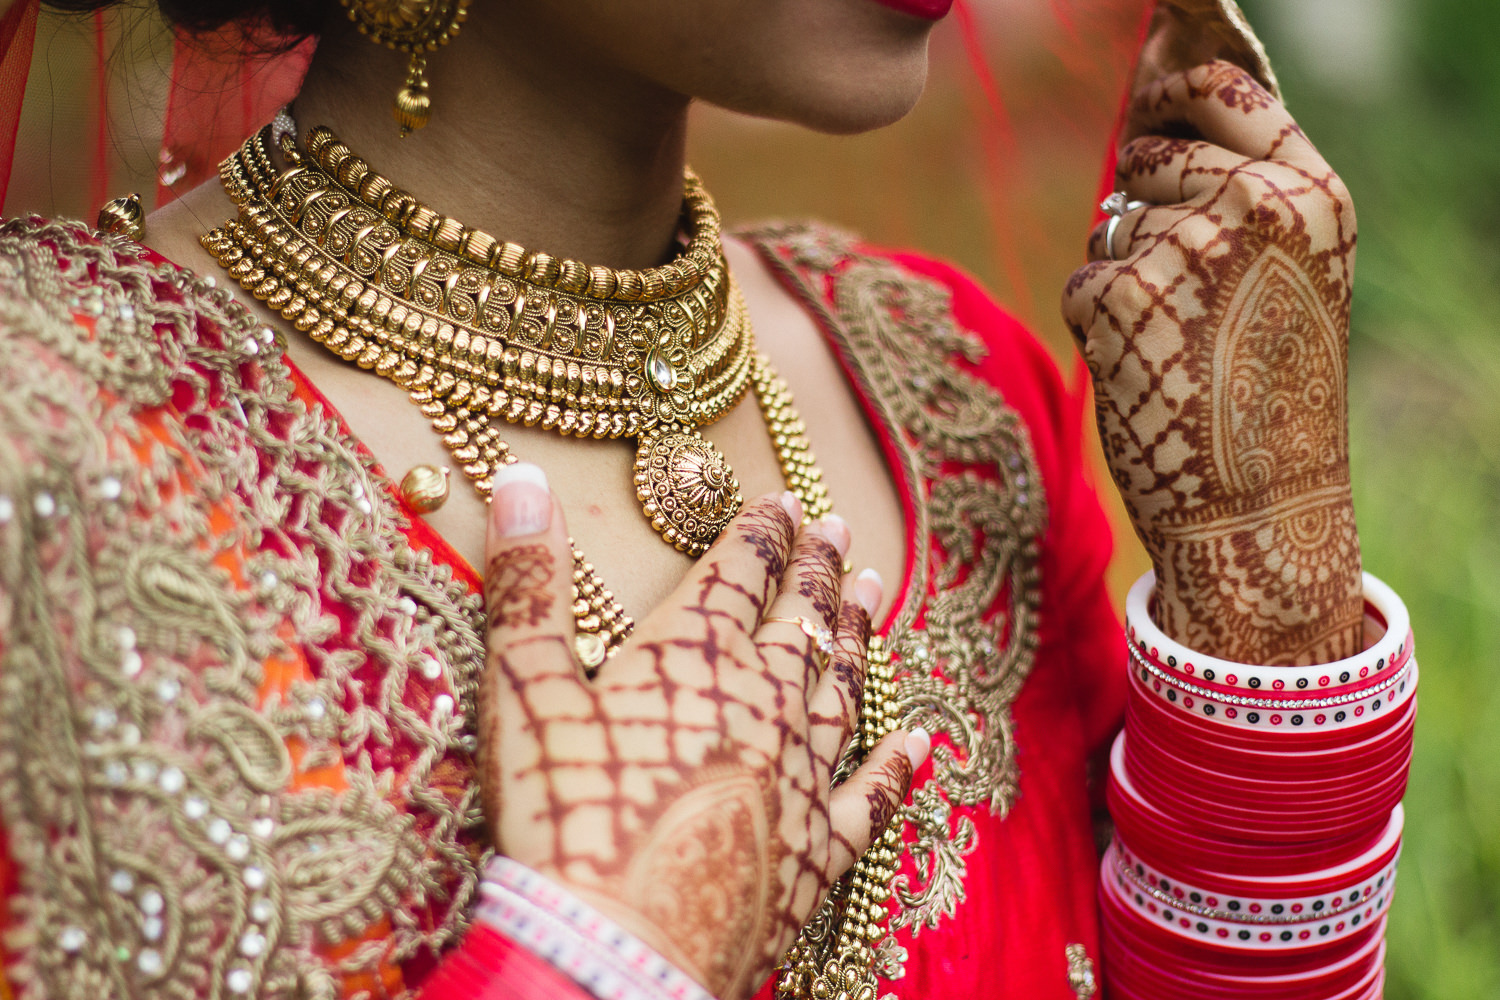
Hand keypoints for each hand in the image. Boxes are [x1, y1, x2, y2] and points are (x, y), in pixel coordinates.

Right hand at [477, 464, 923, 999]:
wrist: (619, 950)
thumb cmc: (566, 814)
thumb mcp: (524, 687)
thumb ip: (529, 582)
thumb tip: (520, 478)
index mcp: (697, 656)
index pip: (740, 570)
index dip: (762, 529)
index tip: (785, 499)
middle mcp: (767, 701)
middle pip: (802, 618)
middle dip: (817, 568)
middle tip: (837, 529)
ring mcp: (804, 774)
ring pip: (843, 686)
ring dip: (857, 636)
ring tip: (871, 593)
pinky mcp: (821, 846)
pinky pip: (874, 794)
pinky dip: (898, 765)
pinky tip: (919, 739)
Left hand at [1062, 60, 1362, 665]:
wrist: (1260, 502)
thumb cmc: (1270, 391)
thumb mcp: (1287, 272)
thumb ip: (1239, 188)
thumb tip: (1150, 99)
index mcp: (1312, 192)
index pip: (1221, 83)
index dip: (1170, 87)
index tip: (1148, 95)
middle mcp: (1257, 203)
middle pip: (1149, 151)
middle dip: (1142, 200)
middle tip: (1178, 280)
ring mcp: (1187, 244)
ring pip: (1113, 223)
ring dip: (1126, 275)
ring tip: (1180, 341)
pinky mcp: (1122, 294)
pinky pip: (1084, 277)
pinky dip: (1099, 321)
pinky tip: (1149, 366)